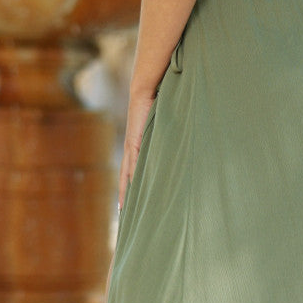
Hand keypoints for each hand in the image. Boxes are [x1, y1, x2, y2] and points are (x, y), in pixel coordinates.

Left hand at [118, 89, 155, 209]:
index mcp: (138, 145)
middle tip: (124, 214)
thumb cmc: (158, 102)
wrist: (148, 88)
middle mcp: (132, 147)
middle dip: (125, 195)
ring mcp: (132, 145)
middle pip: (126, 177)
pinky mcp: (135, 140)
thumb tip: (178, 145)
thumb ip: (166, 136)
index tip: (129, 203)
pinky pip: (133, 163)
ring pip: (127, 174)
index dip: (130, 187)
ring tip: (125, 209)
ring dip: (126, 191)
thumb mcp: (163, 125)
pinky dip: (131, 178)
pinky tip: (131, 190)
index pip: (132, 171)